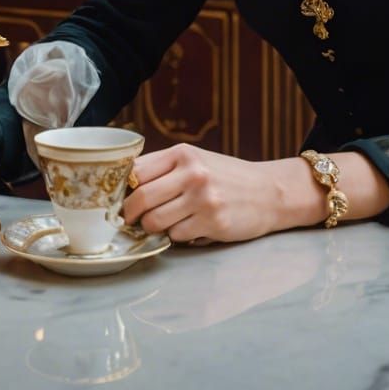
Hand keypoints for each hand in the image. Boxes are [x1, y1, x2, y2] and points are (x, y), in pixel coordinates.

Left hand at [121, 144, 319, 243]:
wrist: (269, 192)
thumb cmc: (227, 177)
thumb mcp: (197, 161)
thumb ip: (164, 169)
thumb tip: (125, 187)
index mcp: (184, 153)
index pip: (137, 171)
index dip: (124, 190)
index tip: (120, 200)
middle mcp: (193, 173)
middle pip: (141, 198)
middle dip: (131, 214)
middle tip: (131, 220)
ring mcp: (203, 198)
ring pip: (155, 221)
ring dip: (154, 227)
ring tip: (165, 222)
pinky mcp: (212, 222)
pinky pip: (176, 236)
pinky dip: (178, 235)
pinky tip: (191, 226)